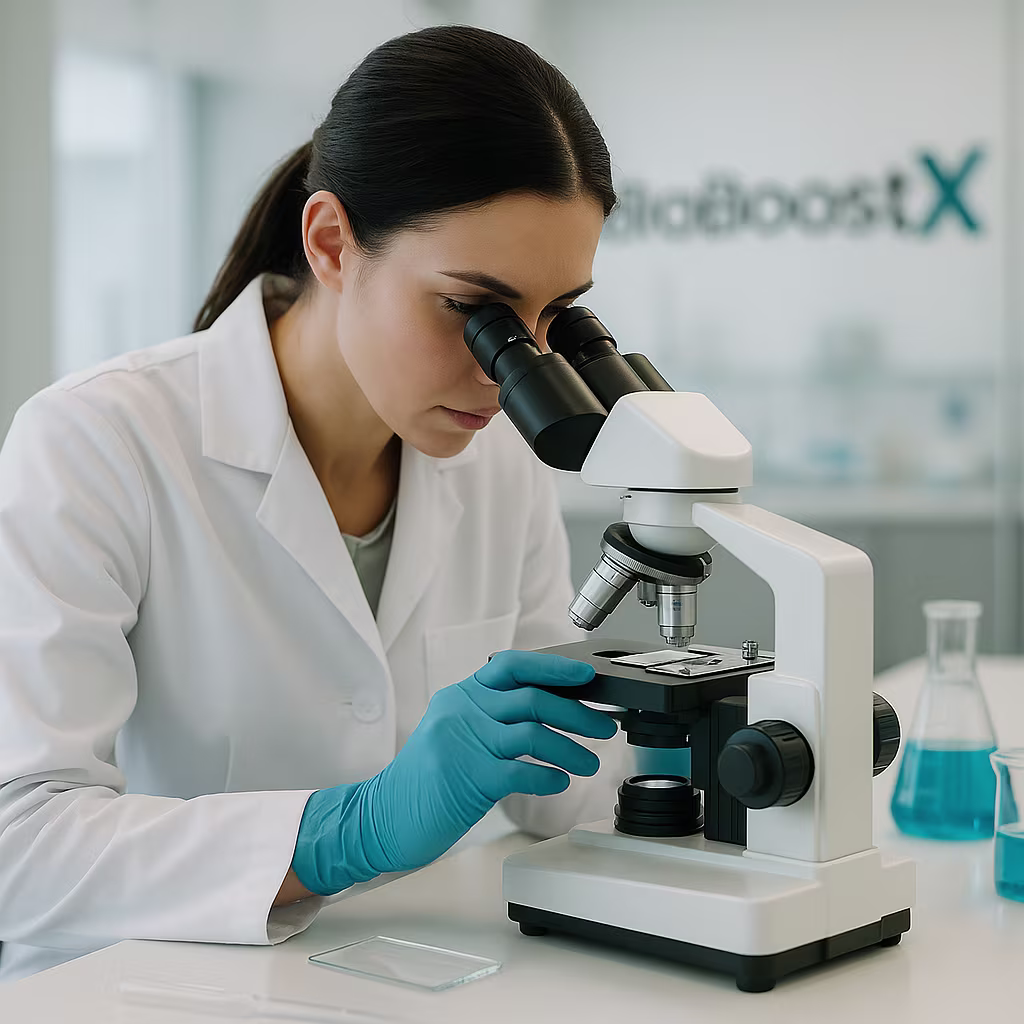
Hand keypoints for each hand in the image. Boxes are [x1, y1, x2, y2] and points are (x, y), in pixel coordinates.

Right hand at [292, 650, 616, 894]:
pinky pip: (522, 769)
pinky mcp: (467, 777)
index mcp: (459, 696)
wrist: (382, 818)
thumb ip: (491, 718)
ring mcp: (463, 742)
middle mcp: (461, 711)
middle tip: (605, 727)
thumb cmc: (424, 781)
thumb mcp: (453, 734)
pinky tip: (560, 782)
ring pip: (534, 733)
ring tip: (590, 762)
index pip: (511, 666)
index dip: (552, 667)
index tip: (583, 676)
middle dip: (578, 713)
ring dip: (572, 748)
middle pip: (532, 698)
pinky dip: (549, 775)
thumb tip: (550, 711)